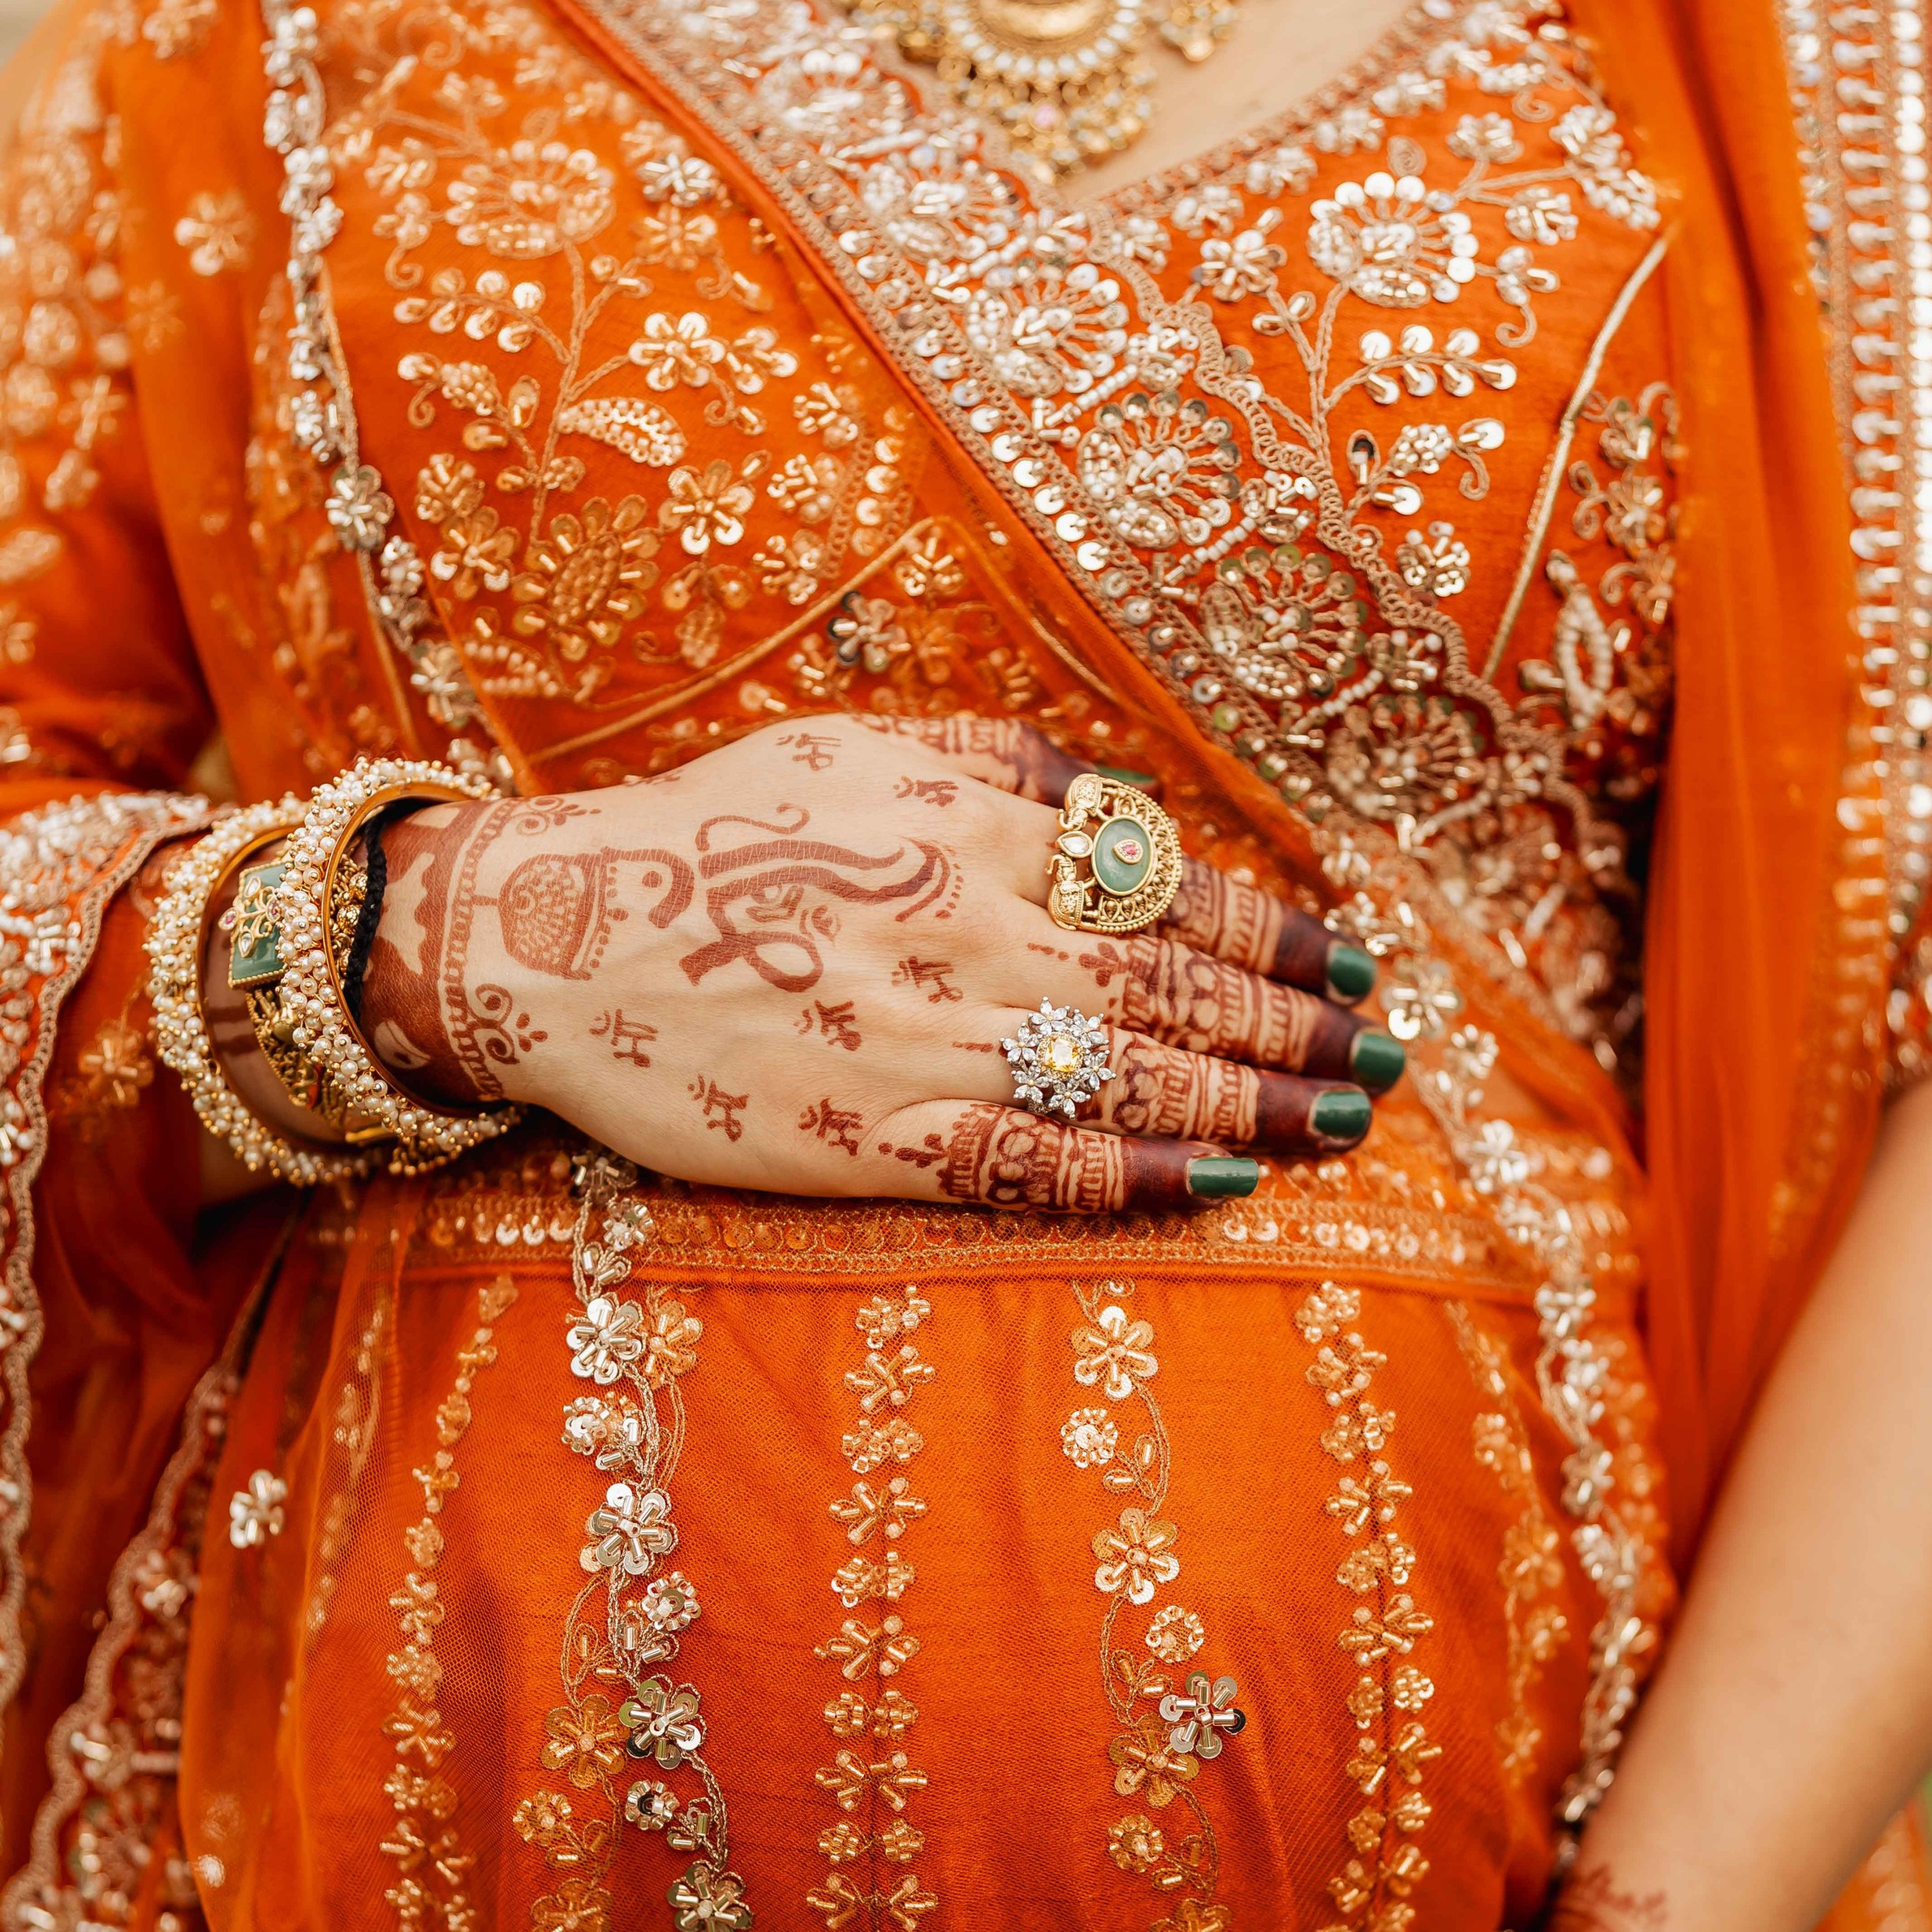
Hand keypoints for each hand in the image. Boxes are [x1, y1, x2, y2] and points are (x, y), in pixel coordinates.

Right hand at [358, 713, 1401, 1210]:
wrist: (548, 937)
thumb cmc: (711, 833)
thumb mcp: (859, 747)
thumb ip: (997, 763)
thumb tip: (1119, 797)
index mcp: (974, 823)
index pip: (1169, 886)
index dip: (1278, 934)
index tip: (1352, 965)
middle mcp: (969, 926)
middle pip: (1176, 988)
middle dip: (1296, 1029)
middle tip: (1384, 1061)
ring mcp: (923, 1039)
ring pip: (1126, 1078)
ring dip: (1252, 1103)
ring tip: (1338, 1125)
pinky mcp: (871, 1138)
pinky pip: (1031, 1166)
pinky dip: (1134, 1178)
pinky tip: (1218, 1185)